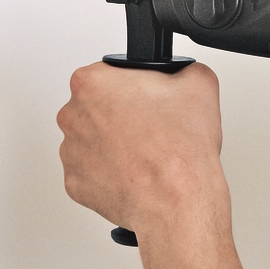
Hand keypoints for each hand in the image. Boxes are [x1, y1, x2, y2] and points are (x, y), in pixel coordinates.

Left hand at [57, 60, 227, 239]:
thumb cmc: (179, 150)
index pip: (109, 74)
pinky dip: (110, 172)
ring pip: (93, 140)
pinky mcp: (75, 184)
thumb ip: (183, 68)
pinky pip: (91, 172)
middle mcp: (72, 116)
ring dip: (114, 144)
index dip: (135, 85)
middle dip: (121, 114)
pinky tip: (134, 172)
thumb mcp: (199, 83)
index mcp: (91, 84)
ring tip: (145, 153)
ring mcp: (70, 153)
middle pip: (96, 106)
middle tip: (151, 126)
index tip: (148, 99)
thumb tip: (181, 71)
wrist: (176, 200)